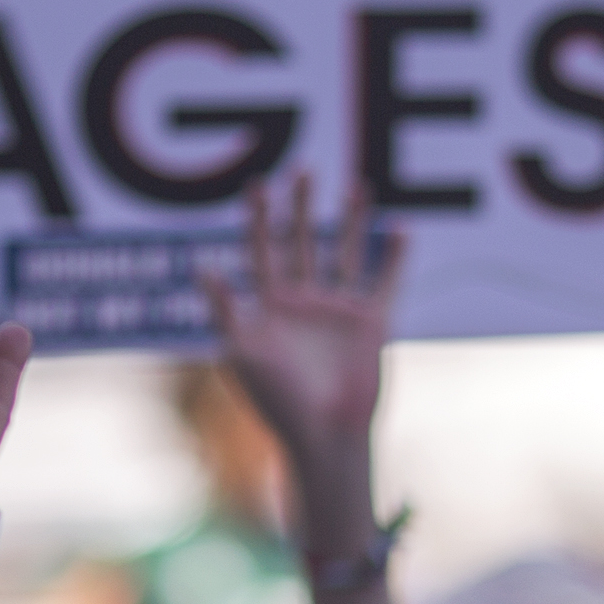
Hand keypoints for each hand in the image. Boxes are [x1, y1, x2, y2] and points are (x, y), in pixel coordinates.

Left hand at [204, 173, 405, 544]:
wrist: (322, 434)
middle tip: (303, 169)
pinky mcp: (370, 323)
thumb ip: (223, 308)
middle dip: (302, 207)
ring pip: (345, 253)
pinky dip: (394, 256)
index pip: (262, 251)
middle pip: (303, 242)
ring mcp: (338, 311)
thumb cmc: (275, 401)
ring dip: (351, 221)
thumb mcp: (239, 352)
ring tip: (356, 185)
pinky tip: (402, 227)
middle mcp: (304, 303)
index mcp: (269, 306)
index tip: (258, 185)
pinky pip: (384, 281)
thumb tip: (201, 265)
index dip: (260, 219)